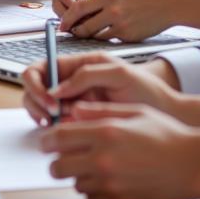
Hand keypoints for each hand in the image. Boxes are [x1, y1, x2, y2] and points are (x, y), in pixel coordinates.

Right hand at [22, 53, 185, 125]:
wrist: (165, 114)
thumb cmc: (146, 90)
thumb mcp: (118, 74)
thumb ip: (86, 76)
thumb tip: (56, 90)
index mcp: (78, 65)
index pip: (41, 68)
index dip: (36, 83)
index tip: (49, 101)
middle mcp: (71, 82)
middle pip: (34, 87)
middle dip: (35, 102)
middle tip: (50, 117)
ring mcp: (73, 102)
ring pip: (41, 107)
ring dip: (43, 116)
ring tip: (59, 125)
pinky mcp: (79, 121)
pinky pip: (56, 124)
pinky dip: (54, 129)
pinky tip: (67, 133)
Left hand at [37, 103, 199, 198]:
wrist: (194, 164)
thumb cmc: (167, 134)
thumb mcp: (132, 111)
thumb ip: (99, 111)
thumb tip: (73, 111)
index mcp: (104, 134)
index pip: (57, 138)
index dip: (47, 139)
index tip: (48, 141)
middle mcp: (103, 161)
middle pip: (58, 166)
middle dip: (57, 160)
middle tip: (65, 155)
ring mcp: (111, 185)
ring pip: (74, 183)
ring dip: (77, 174)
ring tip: (92, 165)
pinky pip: (92, 198)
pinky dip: (93, 190)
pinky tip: (107, 178)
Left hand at [57, 0, 182, 41]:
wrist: (170, 1)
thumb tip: (80, 10)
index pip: (77, 7)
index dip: (66, 18)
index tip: (62, 24)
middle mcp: (112, 10)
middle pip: (83, 26)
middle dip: (76, 31)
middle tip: (72, 32)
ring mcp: (121, 25)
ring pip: (95, 35)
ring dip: (90, 36)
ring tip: (88, 34)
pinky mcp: (129, 36)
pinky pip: (111, 40)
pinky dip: (107, 38)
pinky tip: (110, 33)